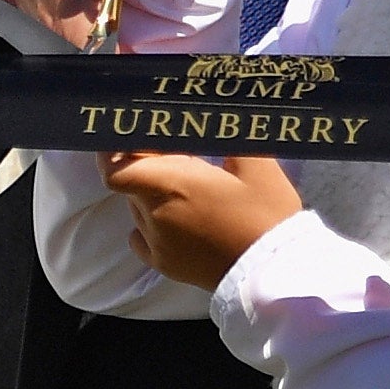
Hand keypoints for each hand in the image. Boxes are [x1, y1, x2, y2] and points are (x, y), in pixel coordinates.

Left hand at [105, 148, 298, 289]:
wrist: (276, 272)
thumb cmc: (266, 216)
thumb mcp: (256, 164)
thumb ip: (225, 134)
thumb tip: (209, 115)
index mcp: (170, 184)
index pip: (113, 166)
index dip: (114, 149)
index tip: (132, 137)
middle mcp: (154, 213)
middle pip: (129, 182)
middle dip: (143, 166)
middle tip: (176, 159)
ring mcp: (157, 243)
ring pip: (136, 207)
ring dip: (150, 194)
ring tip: (186, 191)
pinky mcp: (166, 266)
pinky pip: (140, 238)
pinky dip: (147, 225)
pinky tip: (174, 219)